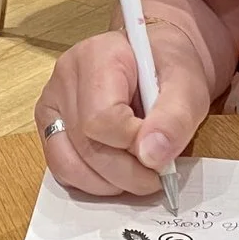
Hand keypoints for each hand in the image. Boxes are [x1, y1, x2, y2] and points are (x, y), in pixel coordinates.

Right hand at [35, 18, 215, 199]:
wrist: (160, 65)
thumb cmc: (171, 71)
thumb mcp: (188, 87)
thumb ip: (174, 119)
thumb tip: (152, 156)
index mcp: (97, 56)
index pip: (101, 118)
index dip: (133, 144)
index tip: (160, 150)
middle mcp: (65, 77)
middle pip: (85, 145)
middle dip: (125, 172)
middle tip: (156, 177)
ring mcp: (52, 102)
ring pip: (67, 163)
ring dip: (107, 183)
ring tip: (138, 174)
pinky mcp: (50, 126)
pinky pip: (62, 168)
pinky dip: (91, 182)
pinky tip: (117, 173)